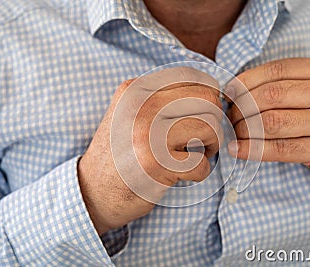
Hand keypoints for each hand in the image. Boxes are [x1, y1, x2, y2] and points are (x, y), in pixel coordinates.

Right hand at [78, 67, 221, 234]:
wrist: (94, 191)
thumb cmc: (120, 153)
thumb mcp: (129, 113)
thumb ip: (160, 97)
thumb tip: (209, 91)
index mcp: (135, 89)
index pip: (189, 75)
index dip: (208, 92)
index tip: (206, 110)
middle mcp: (142, 106)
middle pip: (207, 99)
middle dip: (215, 120)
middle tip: (207, 136)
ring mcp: (149, 134)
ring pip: (210, 127)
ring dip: (212, 144)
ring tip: (199, 153)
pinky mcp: (157, 163)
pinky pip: (201, 162)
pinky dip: (200, 172)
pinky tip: (186, 174)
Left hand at [227, 58, 309, 193]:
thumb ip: (286, 84)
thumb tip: (236, 90)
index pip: (277, 70)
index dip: (246, 81)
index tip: (229, 92)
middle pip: (270, 96)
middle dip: (241, 107)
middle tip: (230, 116)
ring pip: (271, 122)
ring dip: (244, 129)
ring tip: (234, 132)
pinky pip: (279, 149)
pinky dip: (252, 150)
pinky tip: (238, 150)